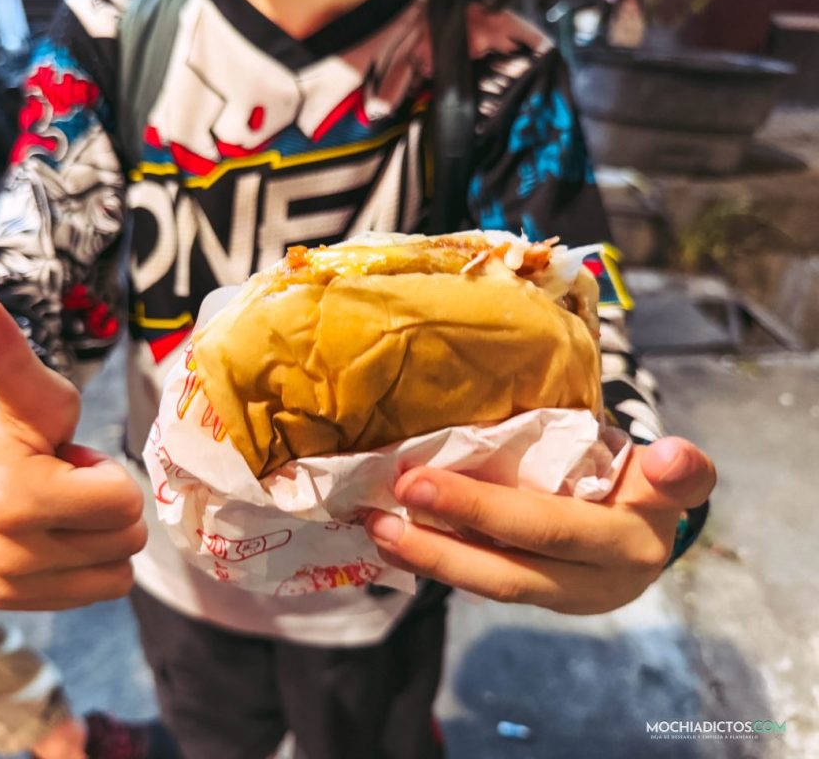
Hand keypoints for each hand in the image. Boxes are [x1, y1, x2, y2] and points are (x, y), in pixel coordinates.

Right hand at [0, 291, 145, 609]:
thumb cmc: (20, 422)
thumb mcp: (31, 387)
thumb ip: (9, 351)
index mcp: (14, 500)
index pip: (123, 502)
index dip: (106, 473)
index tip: (68, 459)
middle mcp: (7, 556)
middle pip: (127, 537)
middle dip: (107, 503)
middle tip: (66, 481)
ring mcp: (10, 586)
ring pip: (121, 567)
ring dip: (102, 533)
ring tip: (61, 505)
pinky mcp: (15, 603)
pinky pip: (105, 589)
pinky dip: (94, 562)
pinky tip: (59, 533)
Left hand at [365, 437, 714, 614]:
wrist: (637, 549)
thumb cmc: (639, 493)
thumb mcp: (661, 475)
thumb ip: (670, 468)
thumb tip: (674, 455)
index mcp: (639, 533)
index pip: (639, 504)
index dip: (629, 484)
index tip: (639, 464)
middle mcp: (607, 574)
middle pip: (532, 551)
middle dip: (468, 518)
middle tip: (408, 488)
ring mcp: (567, 597)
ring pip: (497, 581)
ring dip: (433, 555)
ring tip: (380, 525)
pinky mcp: (535, 600)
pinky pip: (482, 584)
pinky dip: (436, 562)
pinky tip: (394, 542)